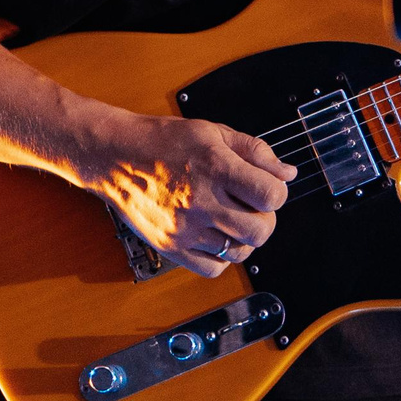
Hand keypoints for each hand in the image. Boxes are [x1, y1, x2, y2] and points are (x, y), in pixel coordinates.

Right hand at [82, 112, 296, 277]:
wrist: (114, 156)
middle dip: (265, 218)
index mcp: (215, 167)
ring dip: (243, 238)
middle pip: (260, 231)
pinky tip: (214, 235)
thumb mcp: (212, 132)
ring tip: (230, 219)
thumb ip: (254, 151)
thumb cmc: (162, 141)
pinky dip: (221, 256)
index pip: (271, 196)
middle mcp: (201, 200)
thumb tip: (287, 173)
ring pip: (240, 253)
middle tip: (252, 207)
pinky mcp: (170, 246)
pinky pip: (214, 268)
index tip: (265, 187)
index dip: (276, 192)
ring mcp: (185, 228)